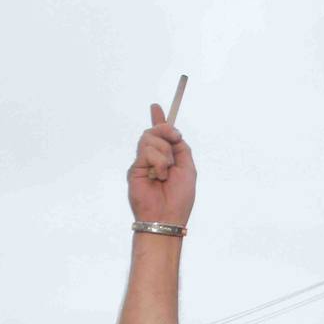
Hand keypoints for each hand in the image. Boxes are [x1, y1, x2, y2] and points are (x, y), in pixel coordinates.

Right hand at [127, 103, 195, 226]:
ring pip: (149, 138)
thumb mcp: (188, 169)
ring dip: (163, 153)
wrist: (166, 216)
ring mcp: (143, 163)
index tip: (155, 107)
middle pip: (155, 131)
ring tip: (165, 173)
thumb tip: (174, 133)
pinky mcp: (135, 168)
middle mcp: (154, 159)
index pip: (161, 136)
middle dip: (166, 129)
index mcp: (168, 159)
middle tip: (176, 138)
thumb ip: (182, 149)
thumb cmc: (179, 198)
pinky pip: (146, 151)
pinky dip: (157, 162)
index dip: (159, 121)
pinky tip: (158, 176)